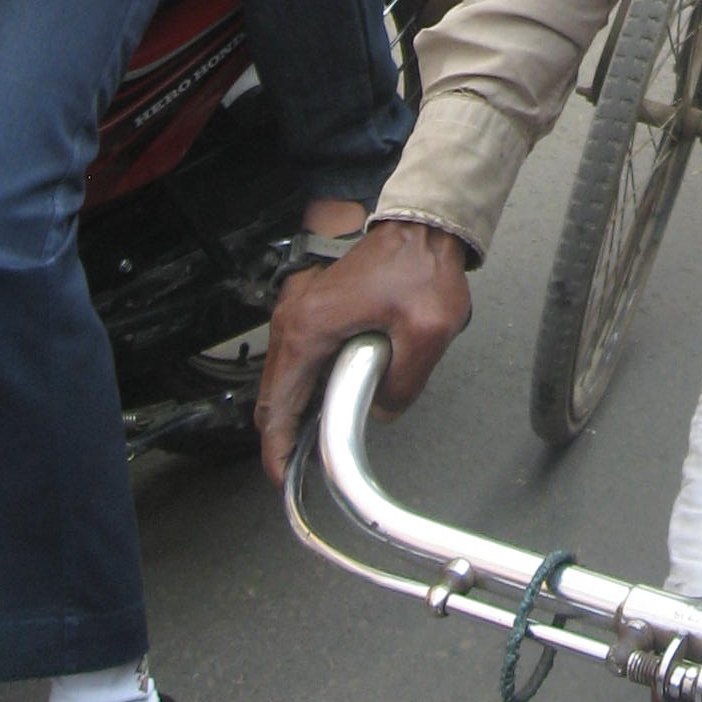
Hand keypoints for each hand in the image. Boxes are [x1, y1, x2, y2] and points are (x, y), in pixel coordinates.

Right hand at [255, 219, 471, 483]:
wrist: (421, 224)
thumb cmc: (421, 265)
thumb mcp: (427, 334)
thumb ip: (403, 386)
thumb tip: (381, 410)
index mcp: (309, 329)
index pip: (276, 406)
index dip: (277, 450)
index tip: (283, 477)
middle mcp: (293, 319)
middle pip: (274, 396)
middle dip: (286, 434)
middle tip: (307, 464)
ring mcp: (299, 310)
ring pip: (286, 377)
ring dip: (299, 408)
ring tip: (324, 434)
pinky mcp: (313, 307)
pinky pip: (300, 357)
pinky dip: (309, 383)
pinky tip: (334, 396)